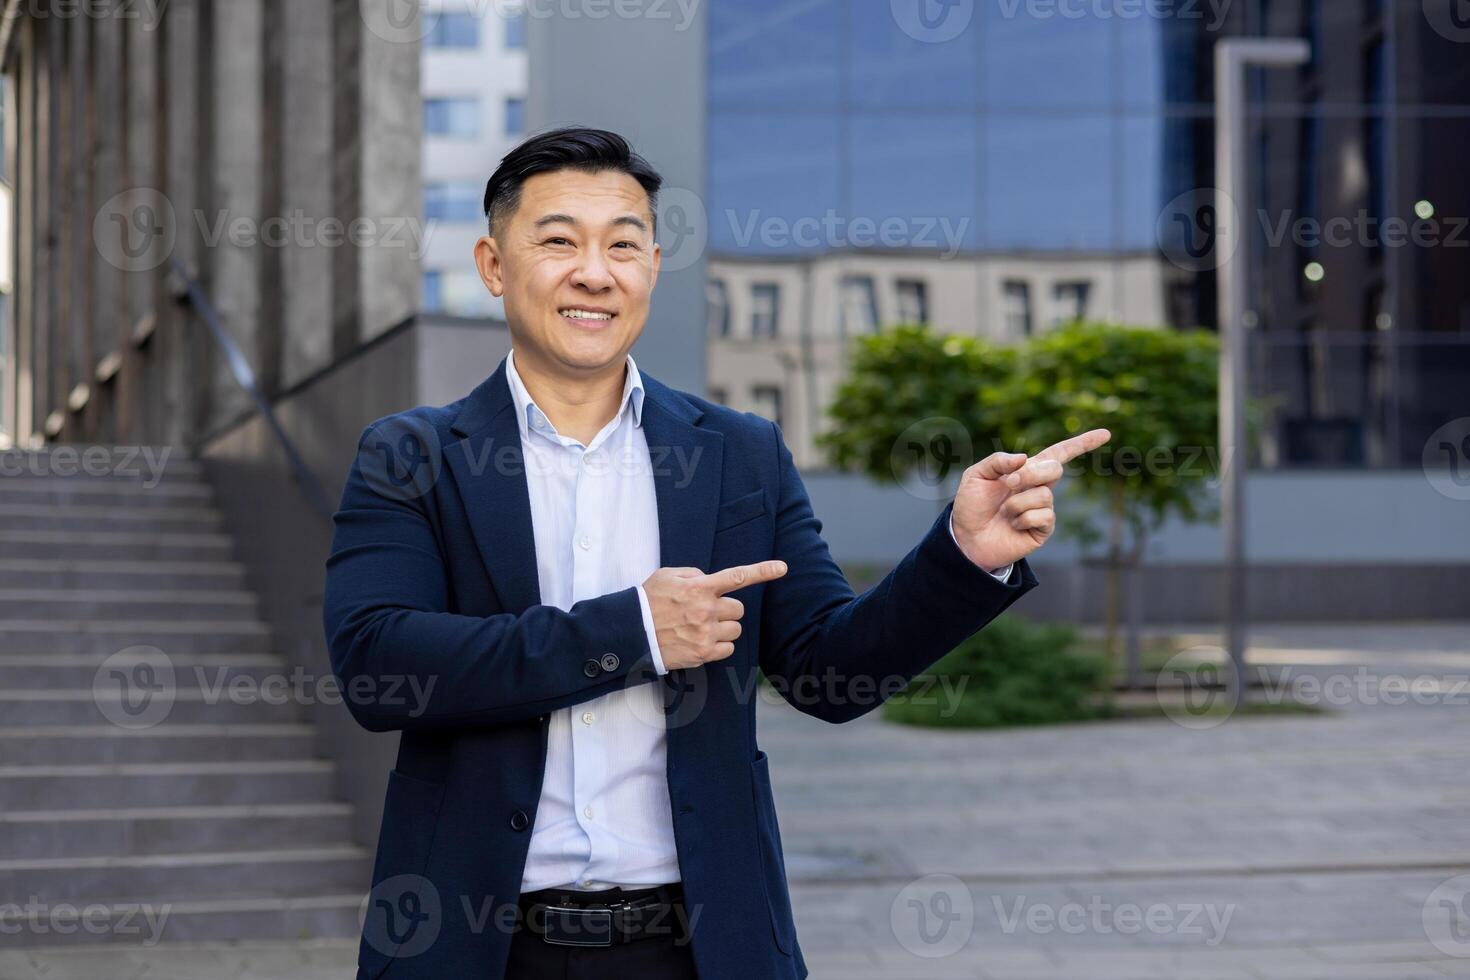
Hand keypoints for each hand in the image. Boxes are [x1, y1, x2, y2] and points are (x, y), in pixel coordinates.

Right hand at [642, 560, 788, 670]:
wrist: (632, 632)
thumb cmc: (648, 601)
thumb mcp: (668, 576)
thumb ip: (693, 574)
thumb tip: (709, 581)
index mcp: (699, 588)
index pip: (737, 576)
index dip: (763, 571)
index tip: (782, 568)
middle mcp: (706, 610)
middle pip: (738, 608)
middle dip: (726, 609)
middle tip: (705, 611)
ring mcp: (706, 633)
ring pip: (735, 629)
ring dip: (724, 627)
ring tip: (701, 627)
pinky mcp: (703, 653)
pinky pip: (728, 648)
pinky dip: (719, 644)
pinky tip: (701, 640)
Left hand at [951, 429, 1111, 571]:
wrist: (966, 538)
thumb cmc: (971, 506)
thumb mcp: (976, 476)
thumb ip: (996, 461)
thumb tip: (1024, 457)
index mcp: (1026, 470)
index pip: (1060, 453)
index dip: (1083, 443)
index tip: (1106, 434)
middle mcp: (1039, 487)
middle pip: (1054, 468)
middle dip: (1030, 474)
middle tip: (1008, 485)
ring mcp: (1043, 508)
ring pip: (1044, 495)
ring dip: (1017, 503)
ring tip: (1004, 513)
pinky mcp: (1043, 529)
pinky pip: (1044, 516)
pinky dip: (1023, 519)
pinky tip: (1013, 526)